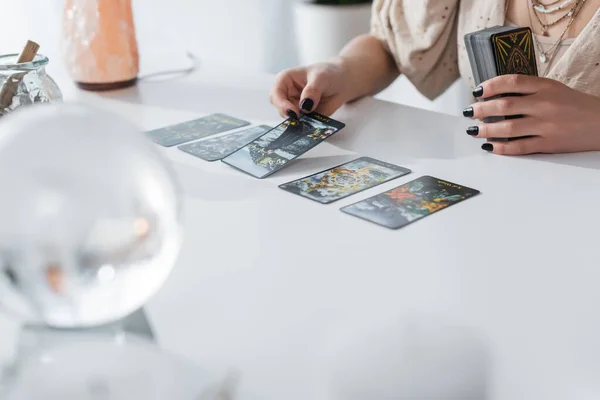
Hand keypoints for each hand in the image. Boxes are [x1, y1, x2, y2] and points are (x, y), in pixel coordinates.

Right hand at [269, 61, 349, 118]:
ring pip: (290, 119)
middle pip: (279, 108)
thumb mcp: (321, 78)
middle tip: (300, 118)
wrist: (341, 82)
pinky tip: (313, 125)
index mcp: (285, 80)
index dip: (282, 104)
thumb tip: (305, 106)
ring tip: (311, 119)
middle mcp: (287, 95)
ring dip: (298, 122)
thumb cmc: (328, 74)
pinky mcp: (303, 117)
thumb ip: (312, 90)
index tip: (294, 112)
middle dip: (288, 115)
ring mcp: (294, 107)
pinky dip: (306, 126)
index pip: (276, 94)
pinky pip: (301, 125)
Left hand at [464, 75, 599, 154]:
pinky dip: (502, 147)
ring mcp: (547, 125)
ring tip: (474, 131)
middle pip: (505, 105)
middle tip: (469, 112)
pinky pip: (520, 147)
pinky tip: (490, 146)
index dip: (490, 86)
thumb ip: (529, 90)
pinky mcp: (549, 144)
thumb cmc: (575, 106)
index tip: (477, 91)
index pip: (512, 82)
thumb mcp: (554, 89)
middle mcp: (545, 104)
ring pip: (508, 127)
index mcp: (546, 86)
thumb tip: (495, 95)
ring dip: (486, 130)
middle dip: (481, 109)